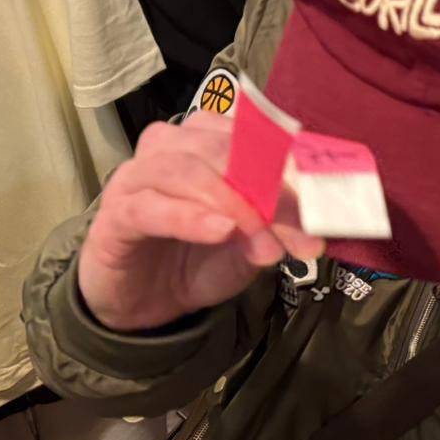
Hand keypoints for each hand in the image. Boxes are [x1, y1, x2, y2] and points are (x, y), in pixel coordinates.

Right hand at [76, 113, 323, 331]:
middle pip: (224, 152)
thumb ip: (276, 229)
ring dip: (233, 205)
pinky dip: (190, 218)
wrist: (145, 301)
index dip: (291, 168)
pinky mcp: (115, 213)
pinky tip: (219, 232)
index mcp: (206, 141)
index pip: (254, 139)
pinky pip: (152, 207)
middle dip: (269, 192)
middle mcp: (169, 147)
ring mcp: (136, 176)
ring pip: (187, 170)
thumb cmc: (197, 259)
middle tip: (301, 232)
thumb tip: (309, 229)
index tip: (323, 204)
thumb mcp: (250, 246)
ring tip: (263, 241)